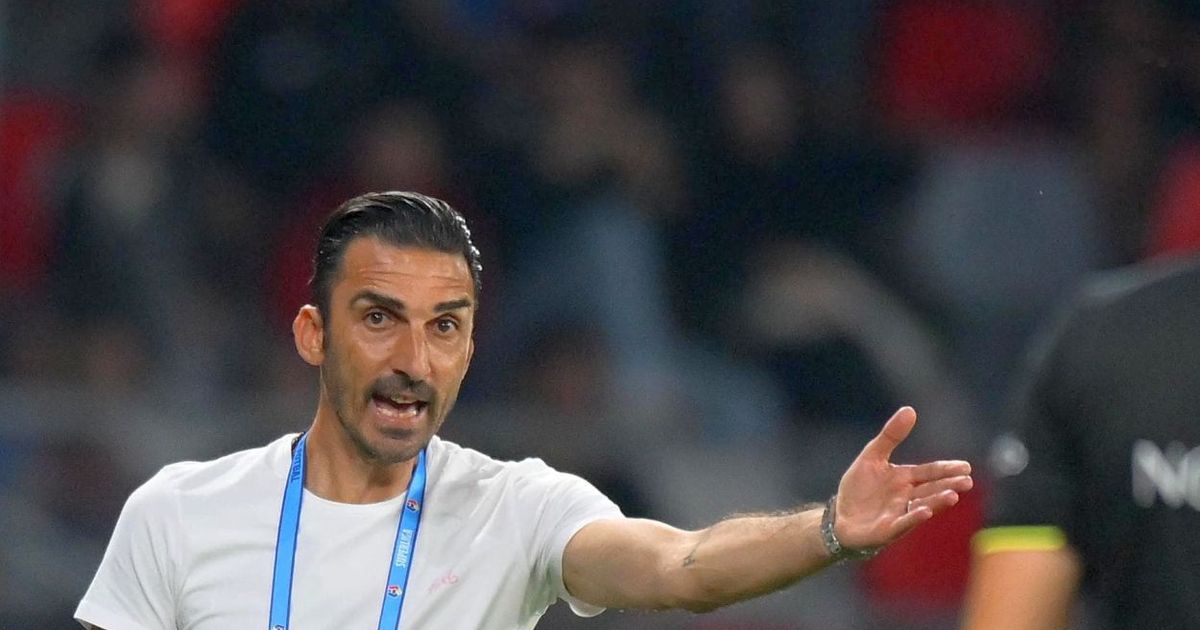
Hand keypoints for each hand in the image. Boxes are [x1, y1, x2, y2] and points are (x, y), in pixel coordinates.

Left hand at [833, 407, 972, 549]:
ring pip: (923, 506)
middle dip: (949, 485)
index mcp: (905, 479)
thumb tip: (910, 409)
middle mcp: (907, 497)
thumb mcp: (872, 456)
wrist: (840, 517)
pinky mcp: (889, 529)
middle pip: (932, 489)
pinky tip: (925, 512)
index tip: (965, 467)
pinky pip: (904, 523)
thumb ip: (891, 436)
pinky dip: (914, 517)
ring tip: (953, 496)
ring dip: (938, 502)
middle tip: (967, 481)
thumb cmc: (858, 488)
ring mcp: (900, 514)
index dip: (946, 469)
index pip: (930, 472)